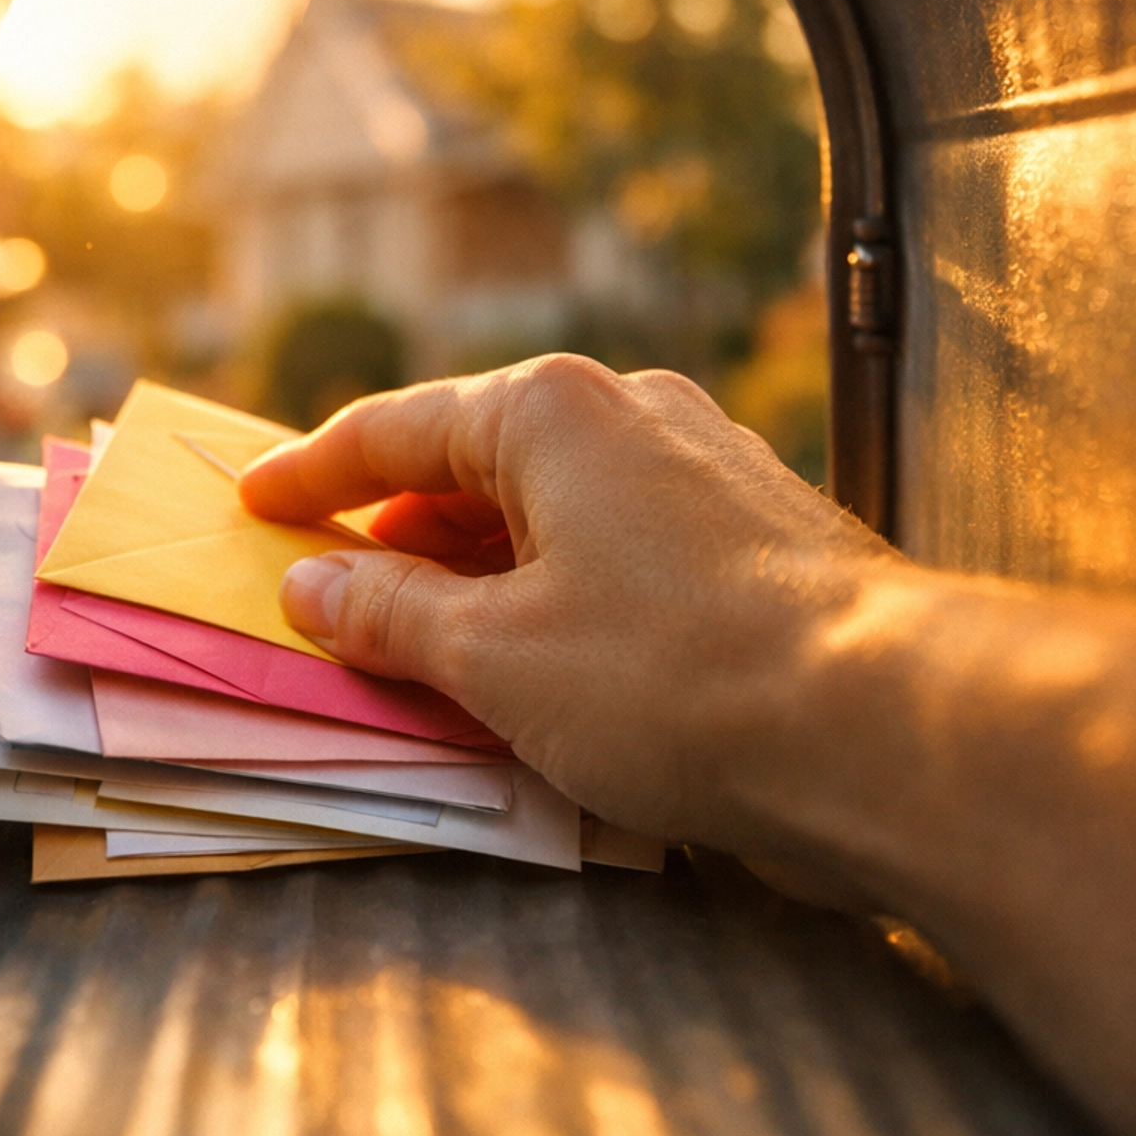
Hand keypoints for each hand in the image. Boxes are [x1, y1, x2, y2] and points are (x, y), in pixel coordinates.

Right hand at [240, 355, 894, 862]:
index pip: (398, 430)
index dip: (314, 472)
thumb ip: (390, 614)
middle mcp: (636, 415)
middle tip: (330, 596)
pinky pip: (621, 555)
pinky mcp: (756, 541)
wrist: (882, 725)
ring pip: (555, 516)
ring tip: (425, 653)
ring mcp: (707, 473)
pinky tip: (543, 671)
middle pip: (479, 467)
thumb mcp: (496, 656)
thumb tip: (311, 584)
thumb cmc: (676, 678)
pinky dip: (559, 600)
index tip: (254, 501)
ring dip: (480, 579)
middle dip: (399, 535)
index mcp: (556, 410)